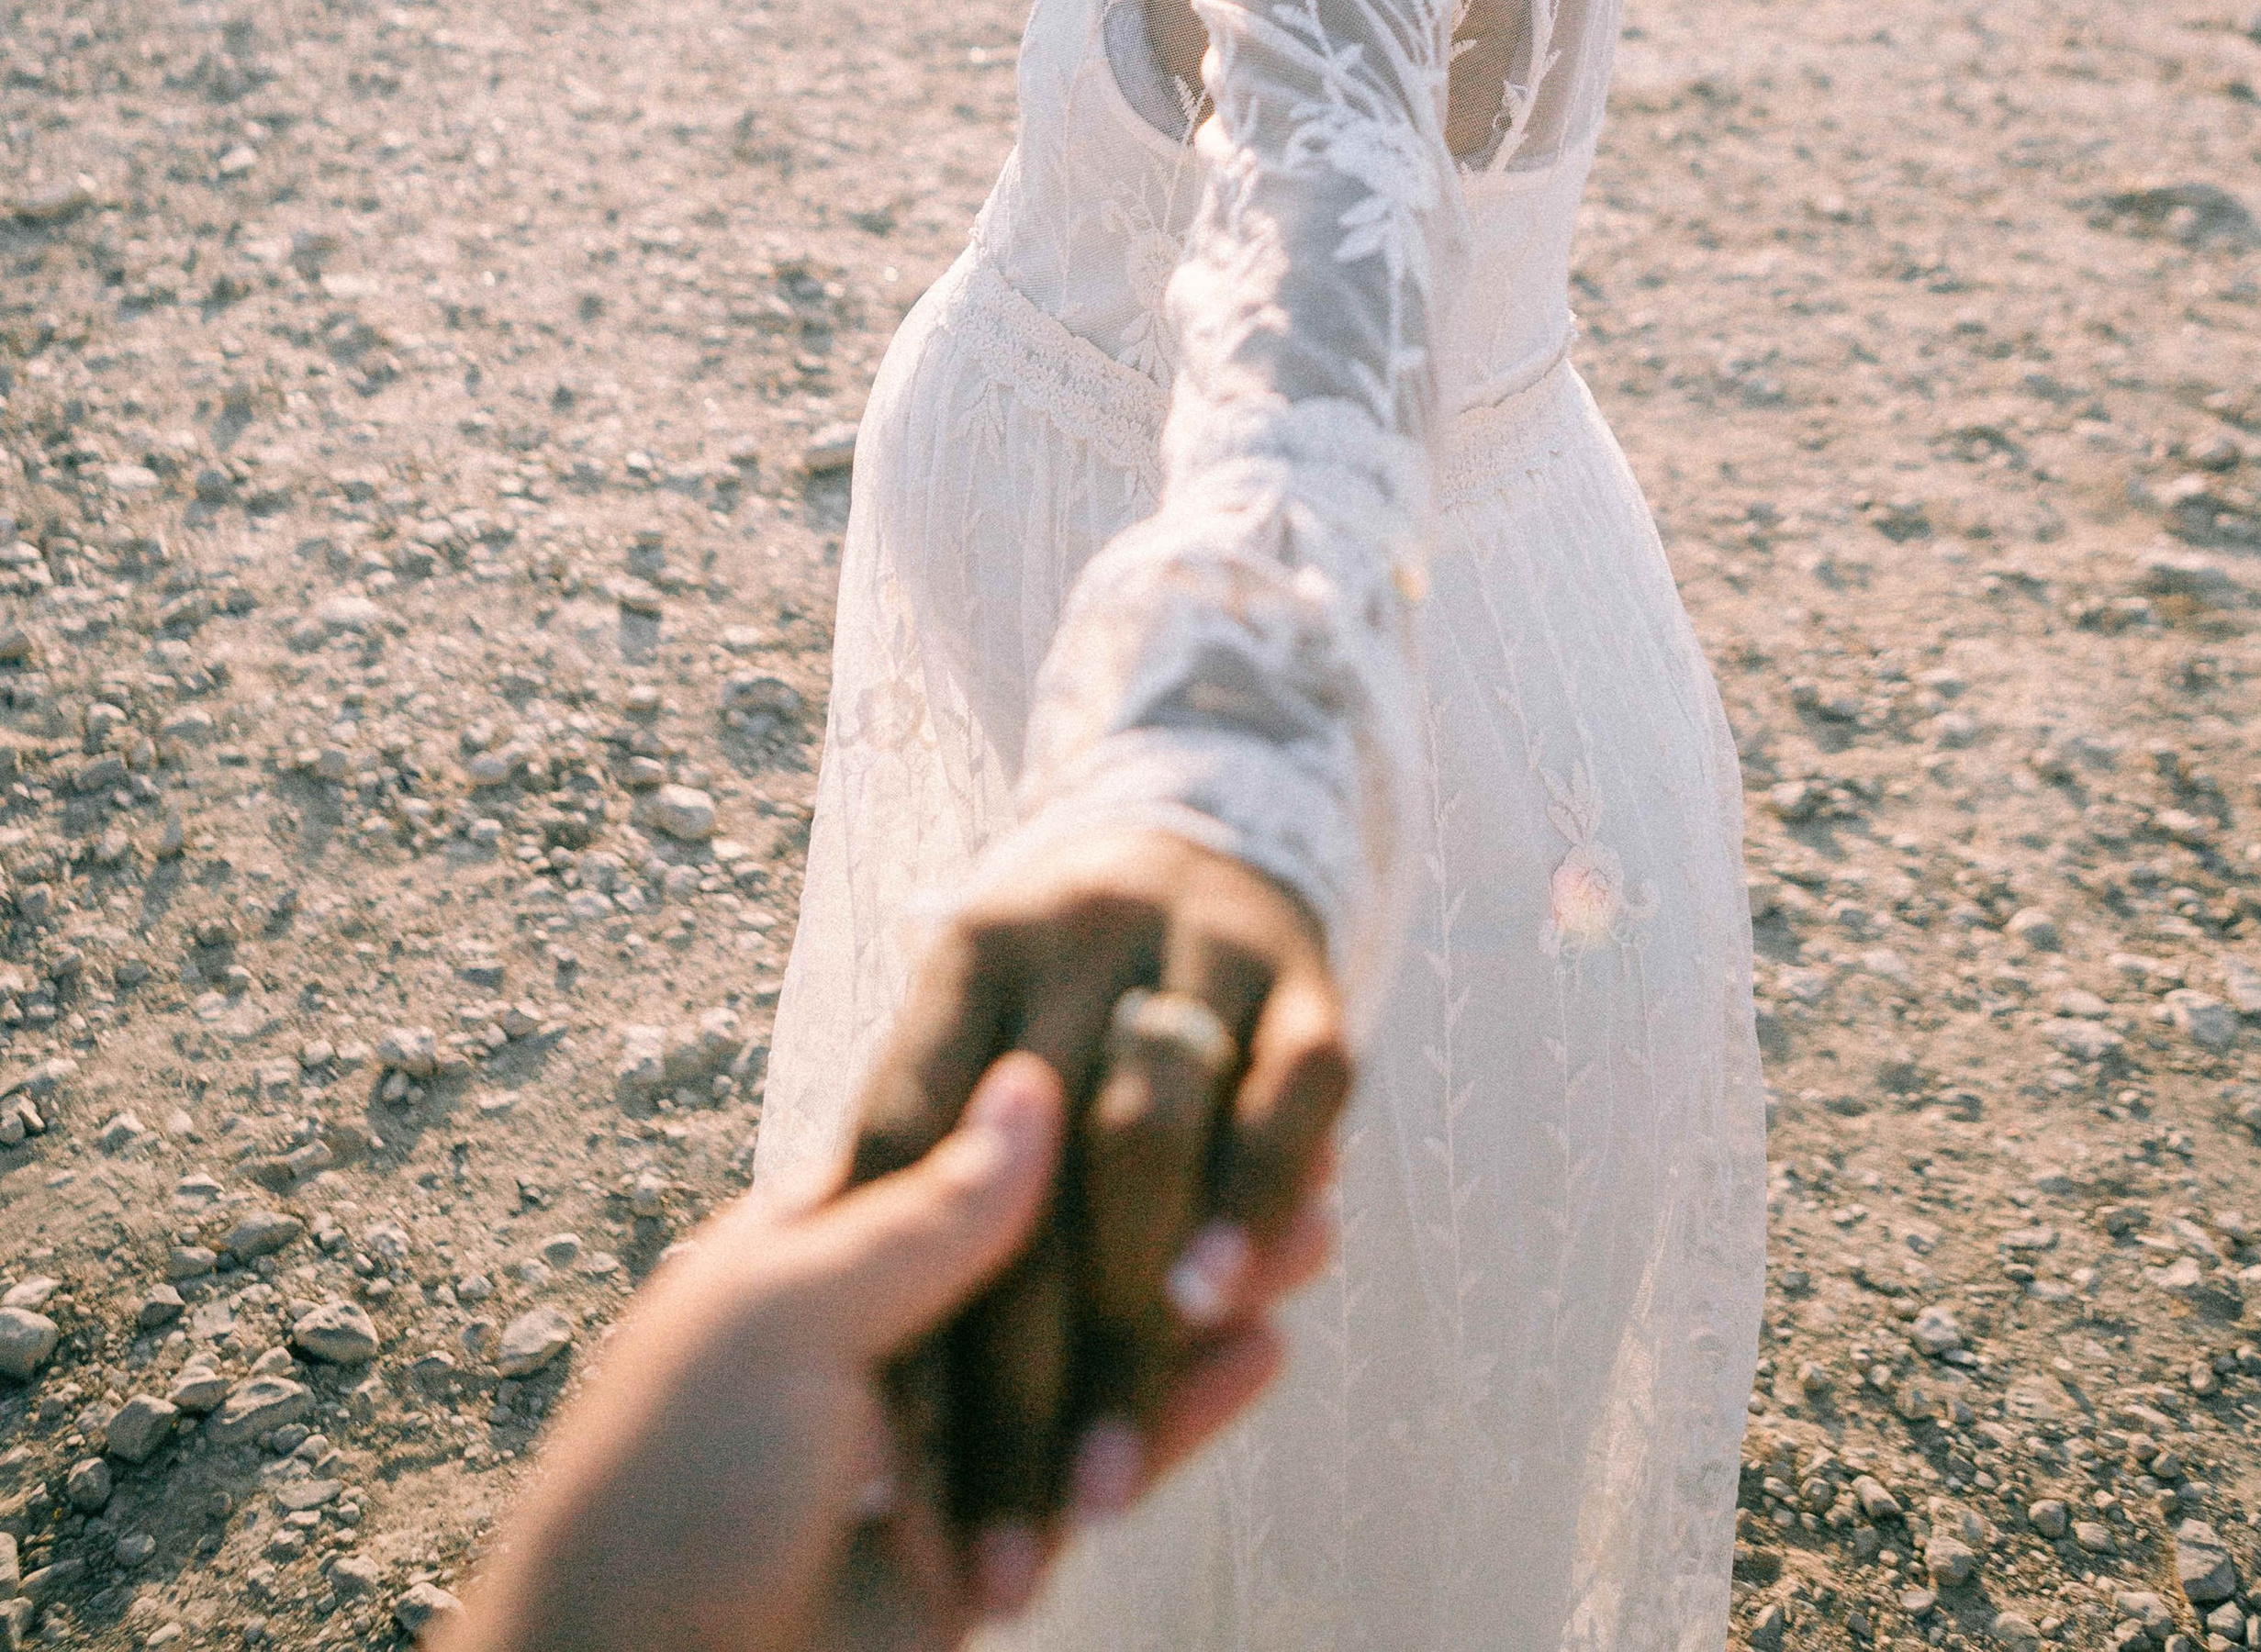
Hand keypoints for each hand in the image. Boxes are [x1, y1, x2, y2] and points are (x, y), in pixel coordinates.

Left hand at [454, 1052, 1331, 1651]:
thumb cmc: (665, 1478)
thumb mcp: (781, 1318)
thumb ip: (916, 1214)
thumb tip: (1030, 1081)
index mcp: (829, 1246)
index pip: (980, 1156)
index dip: (1088, 1115)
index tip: (1191, 1063)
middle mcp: (898, 1332)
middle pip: (1064, 1246)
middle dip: (1174, 1203)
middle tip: (1290, 1156)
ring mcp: (949, 1440)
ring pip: (1101, 1349)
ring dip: (1204, 1296)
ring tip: (1314, 1238)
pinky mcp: (989, 1545)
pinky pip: (1103, 1461)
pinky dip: (1185, 1407)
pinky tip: (1262, 1349)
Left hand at [843, 828, 1351, 1579]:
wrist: (1230, 785)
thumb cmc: (1058, 989)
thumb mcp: (962, 1022)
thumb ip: (916, 1152)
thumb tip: (915, 1180)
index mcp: (964, 962)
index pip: (907, 1139)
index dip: (885, 1292)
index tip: (876, 1473)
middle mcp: (1074, 943)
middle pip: (1028, 1181)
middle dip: (1009, 1387)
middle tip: (991, 1555)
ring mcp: (1195, 953)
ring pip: (1151, 1150)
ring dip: (1129, 1334)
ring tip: (1102, 1483)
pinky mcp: (1304, 983)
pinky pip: (1293, 1099)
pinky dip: (1261, 1211)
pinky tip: (1237, 1314)